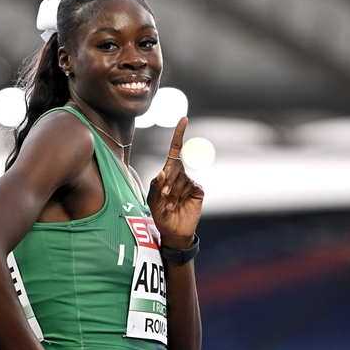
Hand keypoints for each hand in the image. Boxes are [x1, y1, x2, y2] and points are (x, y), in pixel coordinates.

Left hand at [147, 117, 203, 249]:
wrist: (173, 231)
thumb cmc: (160, 215)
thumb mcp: (151, 200)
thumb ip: (154, 185)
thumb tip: (162, 171)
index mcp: (168, 173)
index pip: (175, 150)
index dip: (179, 134)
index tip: (184, 118)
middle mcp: (180, 175)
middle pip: (176, 165)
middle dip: (168, 181)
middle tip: (163, 197)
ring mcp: (190, 182)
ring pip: (182, 177)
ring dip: (173, 192)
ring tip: (170, 205)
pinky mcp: (198, 190)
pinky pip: (190, 185)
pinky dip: (180, 194)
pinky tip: (178, 205)